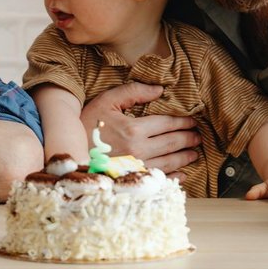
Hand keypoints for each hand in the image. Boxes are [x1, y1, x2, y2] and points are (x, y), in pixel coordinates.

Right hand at [78, 83, 199, 176]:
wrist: (69, 149)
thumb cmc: (87, 123)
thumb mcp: (107, 100)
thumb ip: (134, 92)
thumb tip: (160, 89)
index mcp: (133, 129)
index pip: (167, 124)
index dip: (183, 122)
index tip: (192, 121)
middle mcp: (137, 150)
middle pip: (172, 143)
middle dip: (188, 139)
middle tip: (198, 137)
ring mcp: (136, 167)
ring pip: (169, 162)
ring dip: (185, 157)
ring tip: (194, 152)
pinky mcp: (132, 179)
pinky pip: (159, 179)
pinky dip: (175, 177)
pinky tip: (183, 173)